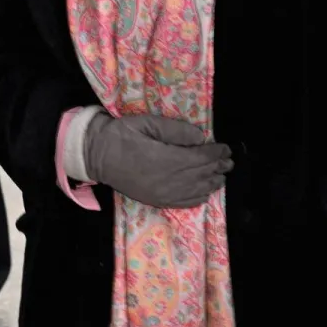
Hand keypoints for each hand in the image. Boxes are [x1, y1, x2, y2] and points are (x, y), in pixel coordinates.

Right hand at [83, 113, 231, 207]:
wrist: (97, 155)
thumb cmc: (122, 135)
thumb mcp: (147, 123)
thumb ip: (175, 130)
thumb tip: (200, 137)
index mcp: (166, 158)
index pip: (201, 158)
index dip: (216, 153)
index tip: (226, 148)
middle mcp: (168, 180)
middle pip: (201, 175)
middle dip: (218, 168)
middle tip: (229, 161)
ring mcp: (162, 193)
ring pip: (196, 191)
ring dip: (212, 183)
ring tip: (222, 176)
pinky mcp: (156, 200)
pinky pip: (184, 203)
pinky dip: (198, 198)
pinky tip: (205, 192)